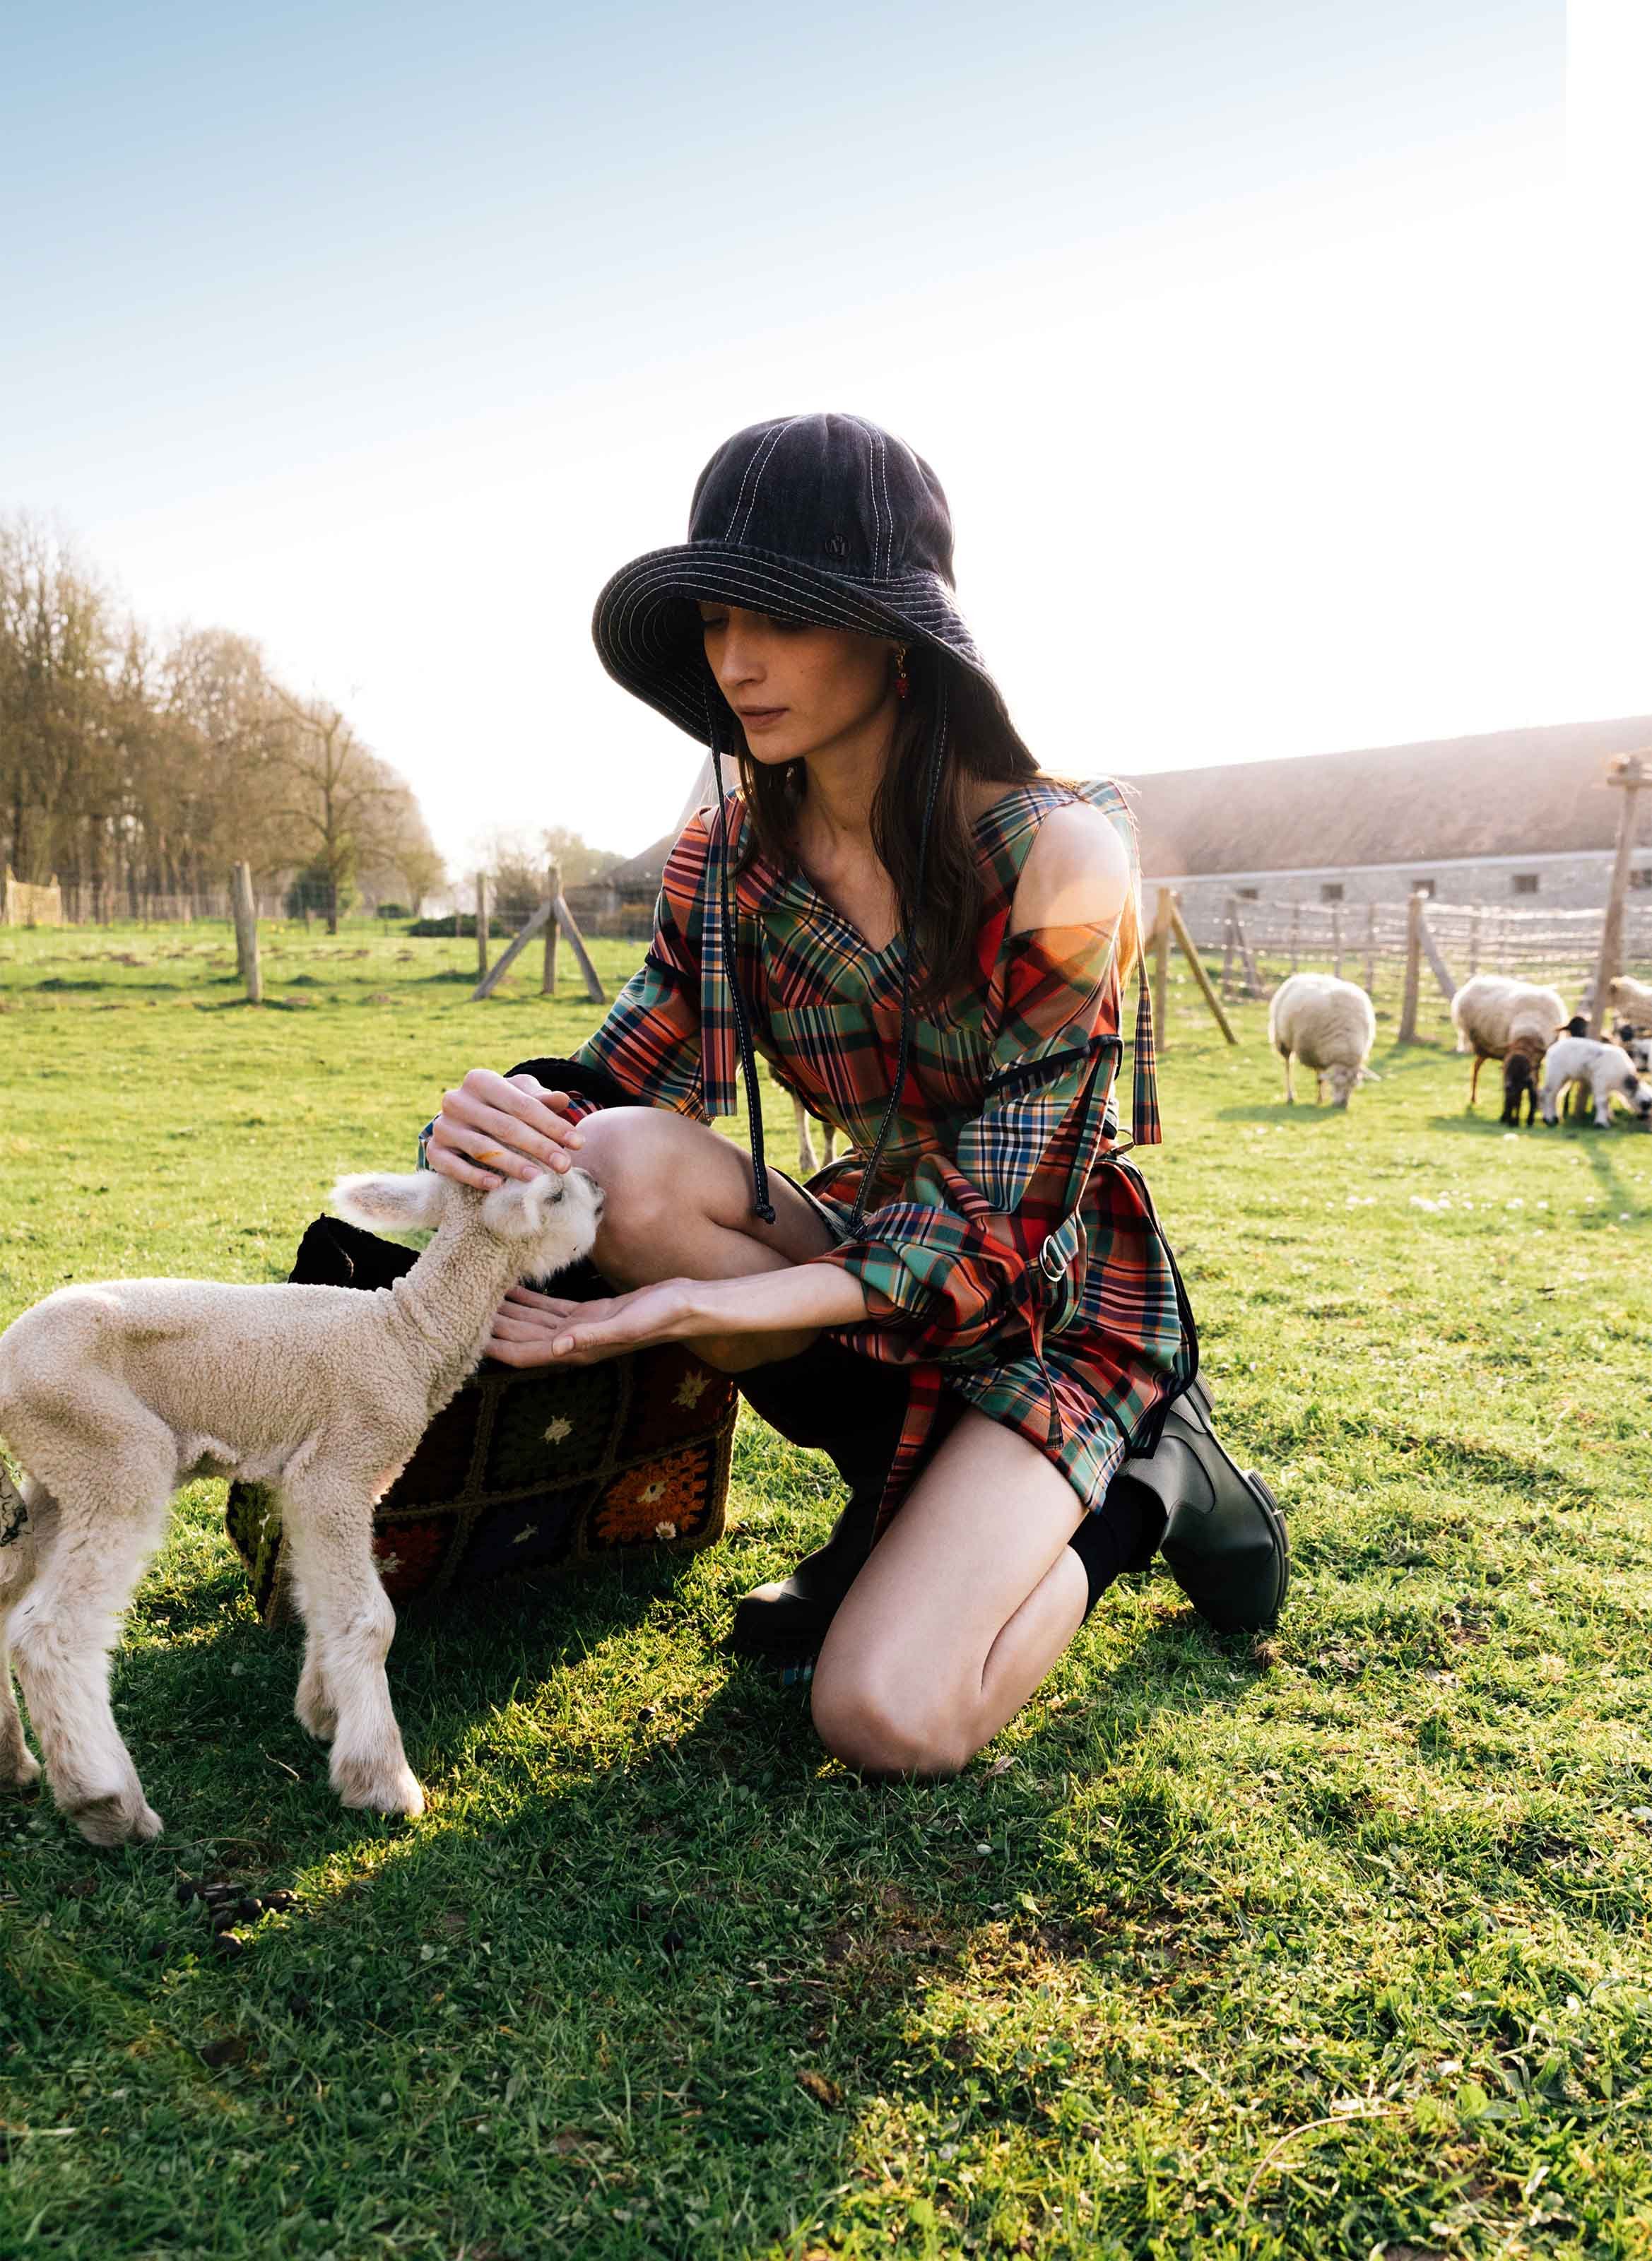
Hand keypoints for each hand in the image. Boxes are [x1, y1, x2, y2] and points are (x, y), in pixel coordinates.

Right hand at [426, 1069, 584, 1190]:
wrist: (464, 1122)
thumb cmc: (502, 1107)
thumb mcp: (521, 1097)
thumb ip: (541, 1099)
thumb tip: (563, 1099)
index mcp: (480, 1080)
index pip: (522, 1104)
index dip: (553, 1124)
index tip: (579, 1143)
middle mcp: (457, 1100)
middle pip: (505, 1126)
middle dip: (539, 1146)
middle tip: (565, 1165)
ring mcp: (443, 1125)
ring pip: (482, 1147)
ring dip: (512, 1164)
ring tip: (537, 1177)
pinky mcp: (435, 1149)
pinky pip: (452, 1166)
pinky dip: (475, 1176)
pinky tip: (498, 1184)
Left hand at [484, 1278, 707, 1367]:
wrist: (690, 1305)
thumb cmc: (663, 1316)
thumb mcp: (628, 1325)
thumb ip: (592, 1336)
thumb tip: (557, 1348)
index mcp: (578, 1348)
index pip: (526, 1354)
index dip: (496, 1348)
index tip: (467, 1337)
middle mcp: (574, 1342)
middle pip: (522, 1338)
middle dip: (492, 1328)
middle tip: (461, 1309)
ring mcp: (581, 1328)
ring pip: (533, 1322)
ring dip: (507, 1313)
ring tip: (478, 1296)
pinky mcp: (591, 1312)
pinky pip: (550, 1308)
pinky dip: (529, 1299)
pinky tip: (513, 1286)